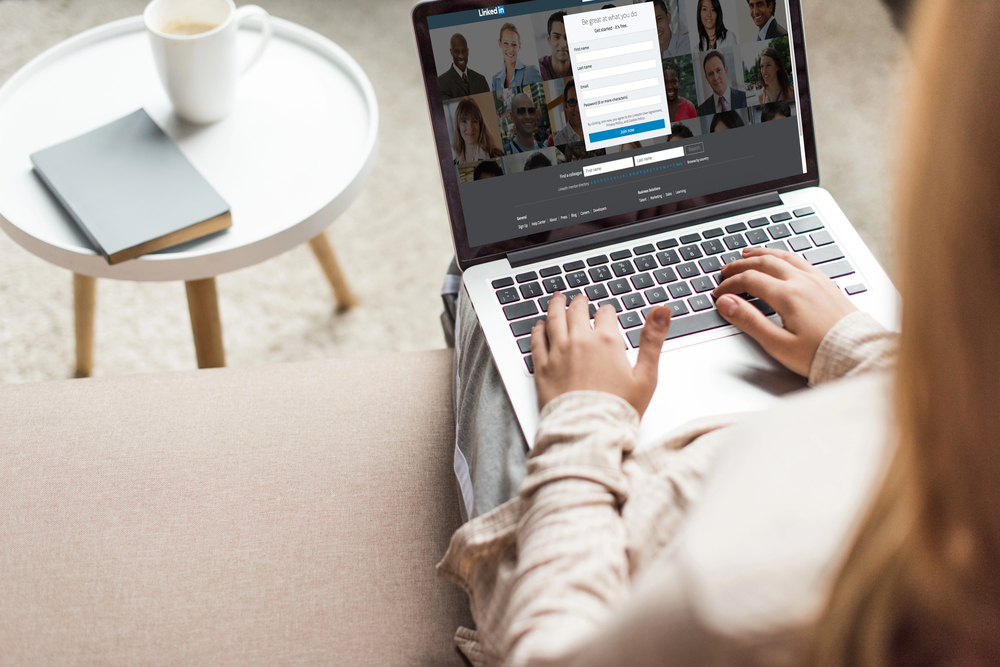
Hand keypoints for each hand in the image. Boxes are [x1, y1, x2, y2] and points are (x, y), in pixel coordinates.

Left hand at [531, 292, 671, 415]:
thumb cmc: (618, 410)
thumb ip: (653, 339)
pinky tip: (539, 326)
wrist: (588, 433)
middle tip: (579, 300)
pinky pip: (537, 341)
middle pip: (577, 311)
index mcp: (606, 341)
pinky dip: (538, 330)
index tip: (607, 314)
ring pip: (554, 319)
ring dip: (556, 307)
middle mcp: (579, 342)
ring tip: (557, 299)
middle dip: (580, 303)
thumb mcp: (646, 375)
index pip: (606, 314)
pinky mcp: (542, 368)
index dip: (607, 312)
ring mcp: (558, 353)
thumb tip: (663, 310)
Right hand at [712, 247, 857, 375]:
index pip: (749, 280)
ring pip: (784, 257)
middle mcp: (803, 282)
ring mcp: (817, 280)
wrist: (857, 355)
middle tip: (726, 271)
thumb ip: (749, 320)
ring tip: (748, 254)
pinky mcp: (827, 284)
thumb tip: (726, 303)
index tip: (719, 293)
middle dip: (741, 265)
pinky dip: (783, 256)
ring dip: (762, 254)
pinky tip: (781, 260)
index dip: (730, 285)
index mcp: (788, 295)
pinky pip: (801, 261)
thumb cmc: (820, 354)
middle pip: (764, 262)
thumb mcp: (777, 343)